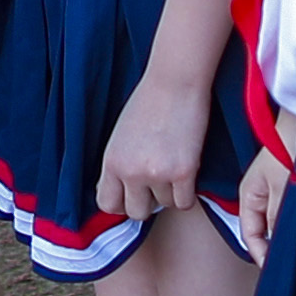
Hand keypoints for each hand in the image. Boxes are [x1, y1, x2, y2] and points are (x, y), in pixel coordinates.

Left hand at [95, 70, 211, 218]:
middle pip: (137, 212)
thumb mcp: (120, 136)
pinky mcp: (184, 172)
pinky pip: (185, 203)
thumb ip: (120, 164)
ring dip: (171, 192)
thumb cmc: (149, 102)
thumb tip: (123, 192)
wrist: (175, 82)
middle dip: (148, 202)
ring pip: (165, 205)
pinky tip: (188, 174)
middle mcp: (131, 172)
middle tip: (157, 184)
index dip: (121, 203)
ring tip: (174, 166)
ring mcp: (157, 174)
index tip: (133, 195)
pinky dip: (188, 194)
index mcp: (111, 161)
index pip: (107, 204)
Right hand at [233, 151, 288, 259]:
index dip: (261, 254)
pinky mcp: (293, 184)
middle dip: (277, 246)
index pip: (250, 235)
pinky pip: (292, 210)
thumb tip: (276, 247)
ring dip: (290, 232)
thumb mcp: (282, 188)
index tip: (277, 269)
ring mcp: (276, 190)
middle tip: (294, 261)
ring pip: (280, 222)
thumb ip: (276, 219)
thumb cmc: (289, 146)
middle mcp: (260, 195)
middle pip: (265, 231)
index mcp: (249, 195)